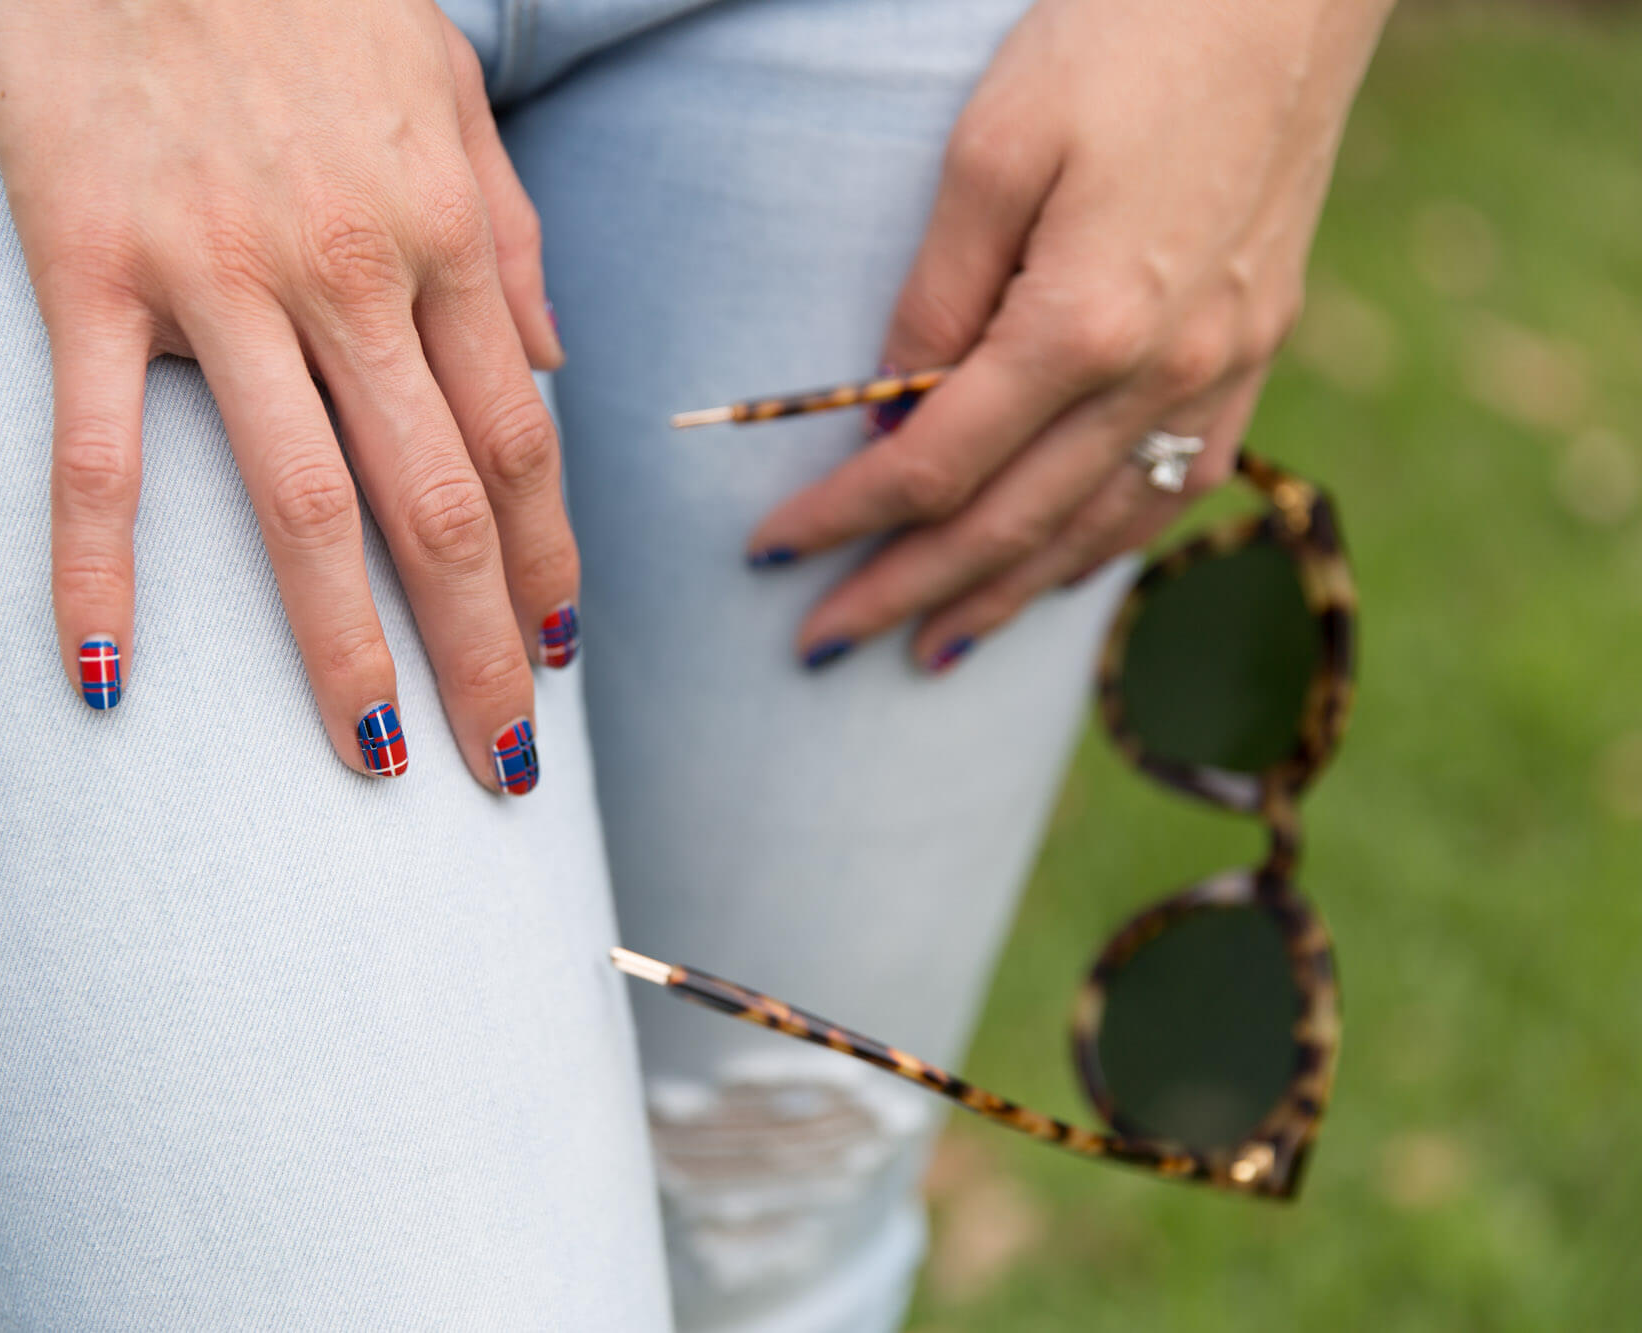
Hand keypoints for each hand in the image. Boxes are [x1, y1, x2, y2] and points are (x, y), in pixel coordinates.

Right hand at [0, 0, 572, 790]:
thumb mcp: (447, 94)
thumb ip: (508, 235)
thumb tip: (551, 364)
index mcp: (444, 234)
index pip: (517, 443)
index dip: (544, 564)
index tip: (554, 658)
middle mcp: (350, 273)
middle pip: (437, 504)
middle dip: (479, 649)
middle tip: (500, 767)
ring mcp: (219, 279)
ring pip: (301, 503)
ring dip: (343, 648)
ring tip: (372, 757)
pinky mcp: (92, 269)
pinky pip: (100, 450)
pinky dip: (98, 571)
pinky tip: (107, 678)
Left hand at [746, 0, 1392, 671]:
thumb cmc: (1124, 36)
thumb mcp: (994, 147)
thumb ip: (935, 297)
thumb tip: (890, 417)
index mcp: (1087, 326)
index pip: (935, 466)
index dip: (845, 519)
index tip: (770, 554)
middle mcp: (1164, 375)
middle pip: (1009, 526)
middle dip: (905, 592)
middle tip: (823, 644)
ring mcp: (1224, 372)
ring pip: (1096, 532)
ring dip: (1003, 599)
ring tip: (929, 649)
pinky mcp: (1256, 351)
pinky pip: (1173, 491)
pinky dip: (1099, 548)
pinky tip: (1055, 573)